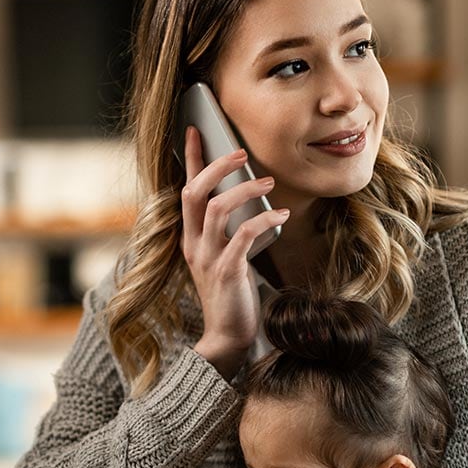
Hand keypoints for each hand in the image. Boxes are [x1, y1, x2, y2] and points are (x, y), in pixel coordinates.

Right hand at [180, 126, 289, 379]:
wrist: (227, 337)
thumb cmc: (232, 296)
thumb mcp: (225, 258)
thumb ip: (230, 231)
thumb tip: (250, 200)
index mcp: (191, 238)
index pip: (186, 190)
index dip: (190, 159)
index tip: (195, 130)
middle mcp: (194, 244)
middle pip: (194, 193)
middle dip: (216, 166)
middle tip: (240, 152)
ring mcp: (207, 258)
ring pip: (216, 209)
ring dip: (244, 190)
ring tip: (268, 182)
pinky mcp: (226, 272)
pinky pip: (241, 237)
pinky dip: (263, 221)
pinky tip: (281, 216)